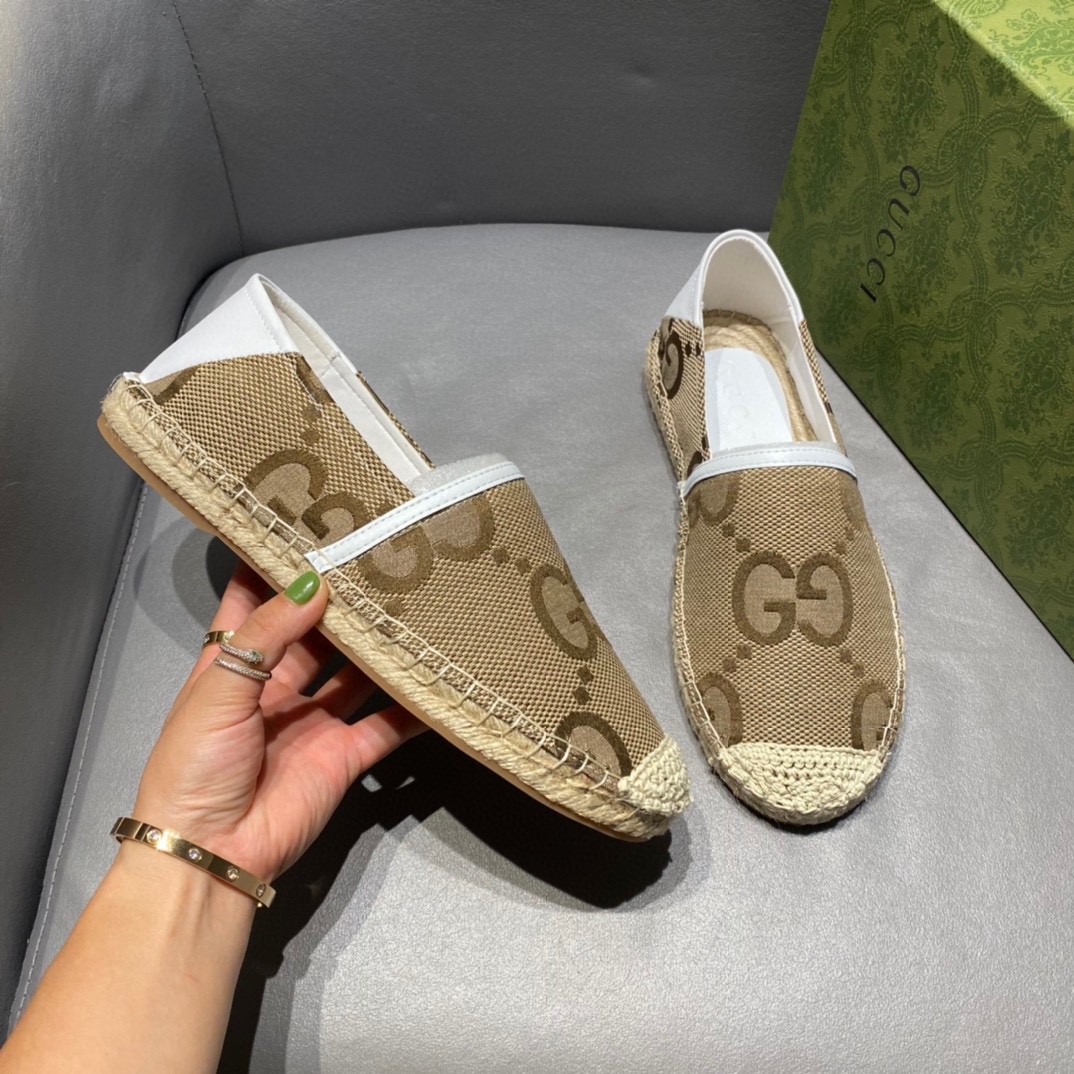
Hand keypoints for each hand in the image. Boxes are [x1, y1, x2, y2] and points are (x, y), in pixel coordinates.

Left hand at [131, 561, 424, 880]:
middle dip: (342, 599)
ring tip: (415, 603)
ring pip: (356, 671)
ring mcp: (315, 720)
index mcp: (233, 663)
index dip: (275, 564)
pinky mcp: (346, 754)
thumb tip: (312, 583)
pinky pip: (387, 724)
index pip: (253, 599)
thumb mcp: (218, 690)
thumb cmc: (193, 766)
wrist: (211, 852)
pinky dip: (413, 706)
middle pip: (316, 631)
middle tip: (379, 558)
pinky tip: (438, 677)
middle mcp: (277, 685)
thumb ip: (267, 635)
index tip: (307, 523)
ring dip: (380, 645)